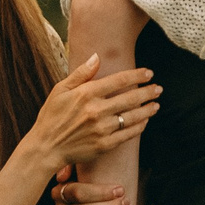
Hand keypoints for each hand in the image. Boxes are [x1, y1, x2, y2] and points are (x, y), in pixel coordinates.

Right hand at [25, 56, 160, 170]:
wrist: (46, 148)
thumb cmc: (51, 116)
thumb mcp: (60, 90)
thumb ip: (81, 73)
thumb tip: (97, 56)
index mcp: (85, 94)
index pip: (119, 80)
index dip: (137, 75)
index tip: (149, 73)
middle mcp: (95, 110)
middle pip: (130, 98)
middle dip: (148, 92)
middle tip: (158, 88)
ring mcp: (101, 129)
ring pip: (132, 116)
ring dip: (147, 109)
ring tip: (156, 104)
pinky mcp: (104, 145)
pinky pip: (128, 134)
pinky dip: (139, 126)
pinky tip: (144, 121)